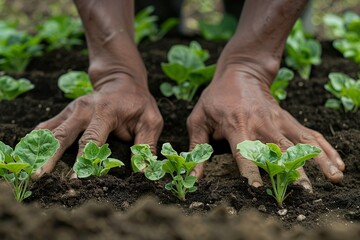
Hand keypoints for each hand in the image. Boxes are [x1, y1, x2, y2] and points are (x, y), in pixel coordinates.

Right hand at [34, 73, 162, 177]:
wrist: (122, 82)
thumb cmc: (138, 104)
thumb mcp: (150, 121)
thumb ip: (145, 145)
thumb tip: (143, 171)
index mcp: (105, 112)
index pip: (91, 140)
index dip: (84, 160)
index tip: (76, 179)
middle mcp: (84, 110)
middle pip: (63, 135)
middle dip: (50, 156)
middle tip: (39, 176)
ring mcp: (72, 110)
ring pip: (50, 131)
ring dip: (39, 150)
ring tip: (30, 169)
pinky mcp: (66, 113)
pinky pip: (47, 127)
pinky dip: (37, 140)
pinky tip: (30, 154)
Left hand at [187, 64, 344, 190]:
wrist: (240, 72)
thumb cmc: (216, 98)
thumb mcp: (199, 119)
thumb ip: (196, 148)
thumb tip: (193, 177)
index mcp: (236, 127)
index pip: (244, 152)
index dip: (250, 170)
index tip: (258, 188)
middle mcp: (260, 125)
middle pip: (279, 150)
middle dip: (293, 170)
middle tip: (304, 191)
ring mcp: (278, 121)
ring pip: (300, 142)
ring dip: (318, 160)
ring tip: (334, 178)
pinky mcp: (288, 119)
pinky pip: (309, 134)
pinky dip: (325, 148)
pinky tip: (337, 163)